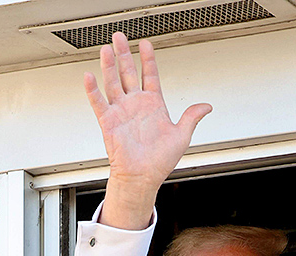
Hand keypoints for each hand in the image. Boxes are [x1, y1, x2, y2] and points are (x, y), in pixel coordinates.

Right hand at [85, 33, 211, 229]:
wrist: (142, 178)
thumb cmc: (159, 161)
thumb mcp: (182, 136)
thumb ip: (192, 117)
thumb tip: (206, 106)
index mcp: (153, 105)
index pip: (150, 75)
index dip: (148, 59)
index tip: (146, 44)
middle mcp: (136, 105)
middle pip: (128, 72)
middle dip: (124, 54)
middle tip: (119, 37)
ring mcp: (121, 112)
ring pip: (113, 83)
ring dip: (109, 66)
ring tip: (106, 49)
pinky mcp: (109, 122)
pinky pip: (99, 103)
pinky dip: (93, 90)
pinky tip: (89, 76)